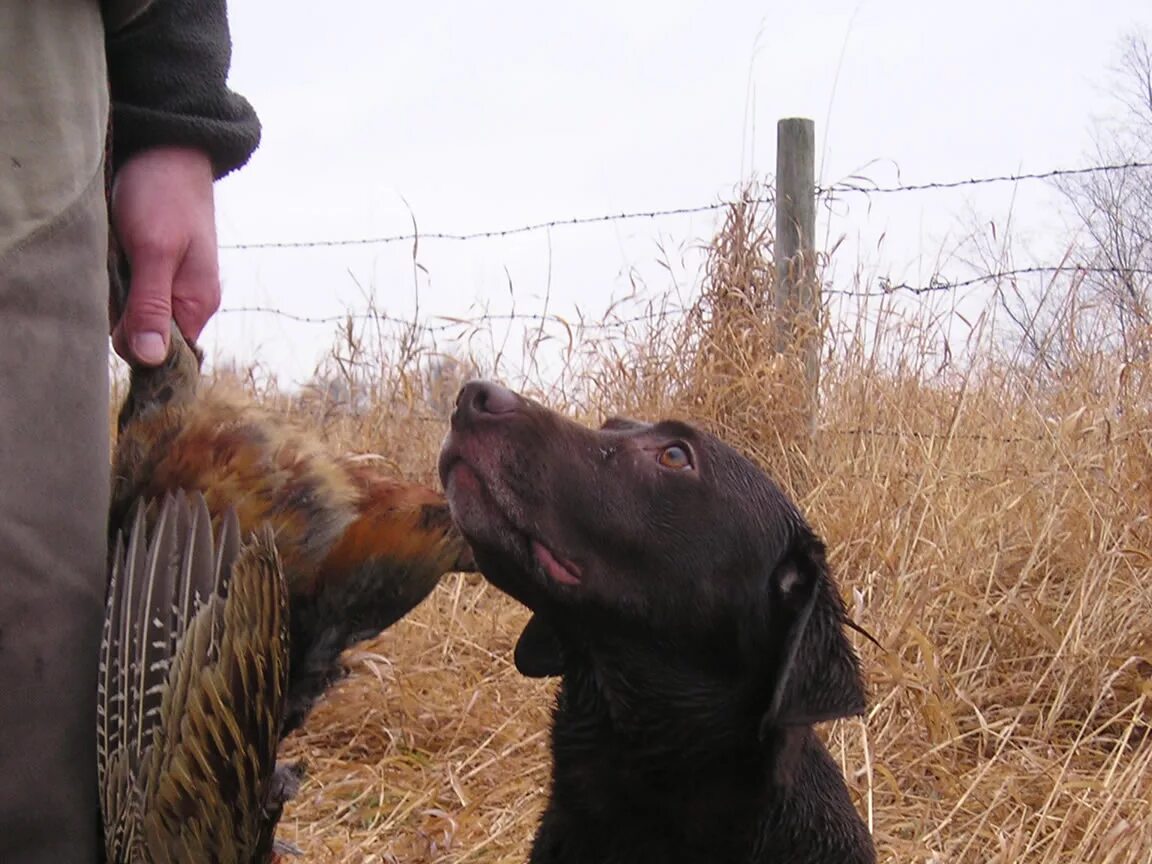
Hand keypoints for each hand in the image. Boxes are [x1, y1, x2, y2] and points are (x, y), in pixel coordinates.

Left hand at [110, 146, 219, 364]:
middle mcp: (189, 302)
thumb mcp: (154, 251)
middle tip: (113, 279)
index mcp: (198, 304)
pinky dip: (116, 283)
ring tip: (115, 263)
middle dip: (122, 320)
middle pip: (147, 338)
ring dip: (116, 299)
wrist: (169, 150)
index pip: (164, 355)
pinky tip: (114, 260)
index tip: (115, 319)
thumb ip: (151, 306)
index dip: (135, 346)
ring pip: (135, 316)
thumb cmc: (163, 196)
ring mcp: (174, 286)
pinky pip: (132, 294)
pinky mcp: (157, 271)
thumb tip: (151, 359)